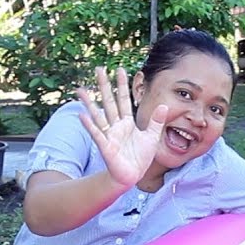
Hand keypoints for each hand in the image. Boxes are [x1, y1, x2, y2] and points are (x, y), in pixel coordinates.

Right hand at [77, 66, 166, 188]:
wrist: (133, 176)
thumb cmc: (140, 157)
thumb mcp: (152, 137)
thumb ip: (157, 121)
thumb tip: (164, 105)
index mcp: (127, 122)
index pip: (124, 99)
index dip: (122, 85)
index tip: (120, 69)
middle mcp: (116, 126)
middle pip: (109, 102)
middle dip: (104, 86)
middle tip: (98, 69)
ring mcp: (109, 135)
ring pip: (98, 115)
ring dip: (89, 102)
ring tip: (80, 90)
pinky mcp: (106, 147)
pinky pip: (97, 134)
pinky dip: (89, 125)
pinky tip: (82, 115)